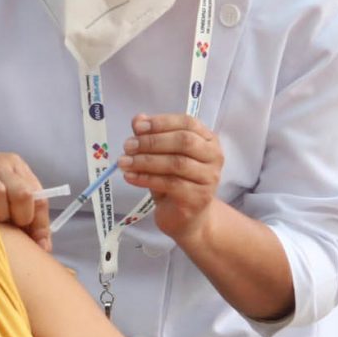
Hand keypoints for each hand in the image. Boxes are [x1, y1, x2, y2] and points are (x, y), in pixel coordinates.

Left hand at [123, 114, 224, 242]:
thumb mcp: (161, 156)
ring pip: (176, 163)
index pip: (188, 123)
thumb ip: (151, 136)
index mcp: (208, 140)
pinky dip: (146, 178)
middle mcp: (214, 157)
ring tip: (123, 162)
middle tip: (128, 145)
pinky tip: (130, 176)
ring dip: (145, 161)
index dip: (162, 122)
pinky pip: (170, 184)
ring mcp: (209, 179)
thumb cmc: (175, 181)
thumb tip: (138, 120)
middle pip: (184, 142)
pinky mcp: (198, 198)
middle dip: (152, 142)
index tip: (137, 127)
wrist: (187, 217)